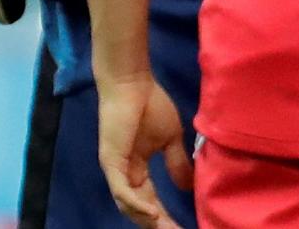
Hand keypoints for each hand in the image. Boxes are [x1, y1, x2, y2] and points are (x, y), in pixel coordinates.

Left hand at [97, 73, 191, 228]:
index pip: (151, 200)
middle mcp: (124, 175)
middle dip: (158, 224)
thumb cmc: (150, 105)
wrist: (133, 84)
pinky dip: (136, 204)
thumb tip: (187, 186)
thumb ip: (176, 163)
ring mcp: (116, 170)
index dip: (165, 216)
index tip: (183, 227)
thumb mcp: (171, 139)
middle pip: (140, 209)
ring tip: (167, 228)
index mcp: (136, 170)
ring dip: (148, 219)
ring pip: (129, 205)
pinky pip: (121, 191)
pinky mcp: (111, 162)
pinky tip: (153, 213)